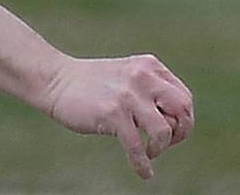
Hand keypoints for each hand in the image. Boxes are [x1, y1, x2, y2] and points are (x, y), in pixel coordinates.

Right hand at [42, 54, 193, 180]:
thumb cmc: (91, 84)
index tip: (170, 132)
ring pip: (164, 130)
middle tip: (164, 144)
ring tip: (148, 153)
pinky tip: (144, 173)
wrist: (55, 79)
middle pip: (183, 110)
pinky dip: (143, 165)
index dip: (183, 120)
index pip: (184, 98)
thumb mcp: (127, 76)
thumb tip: (176, 121)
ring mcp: (128, 94)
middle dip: (180, 133)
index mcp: (149, 66)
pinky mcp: (112, 113)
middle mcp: (143, 77)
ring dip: (160, 149)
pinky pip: (138, 147)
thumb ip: (150, 89)